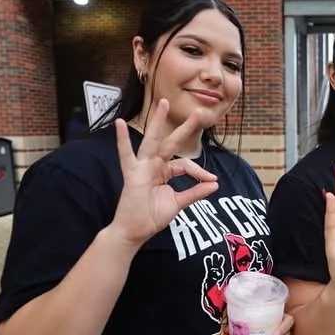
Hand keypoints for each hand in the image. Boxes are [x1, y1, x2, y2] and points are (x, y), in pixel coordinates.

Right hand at [109, 99, 218, 245]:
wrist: (134, 231)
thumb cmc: (151, 217)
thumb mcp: (178, 203)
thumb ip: (195, 193)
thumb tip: (215, 184)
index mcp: (164, 172)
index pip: (185, 165)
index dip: (200, 171)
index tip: (212, 180)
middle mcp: (154, 166)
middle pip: (171, 143)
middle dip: (185, 128)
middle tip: (199, 112)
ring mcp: (143, 168)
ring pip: (153, 141)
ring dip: (158, 122)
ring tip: (164, 103)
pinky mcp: (133, 174)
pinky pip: (126, 155)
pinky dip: (122, 140)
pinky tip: (120, 124)